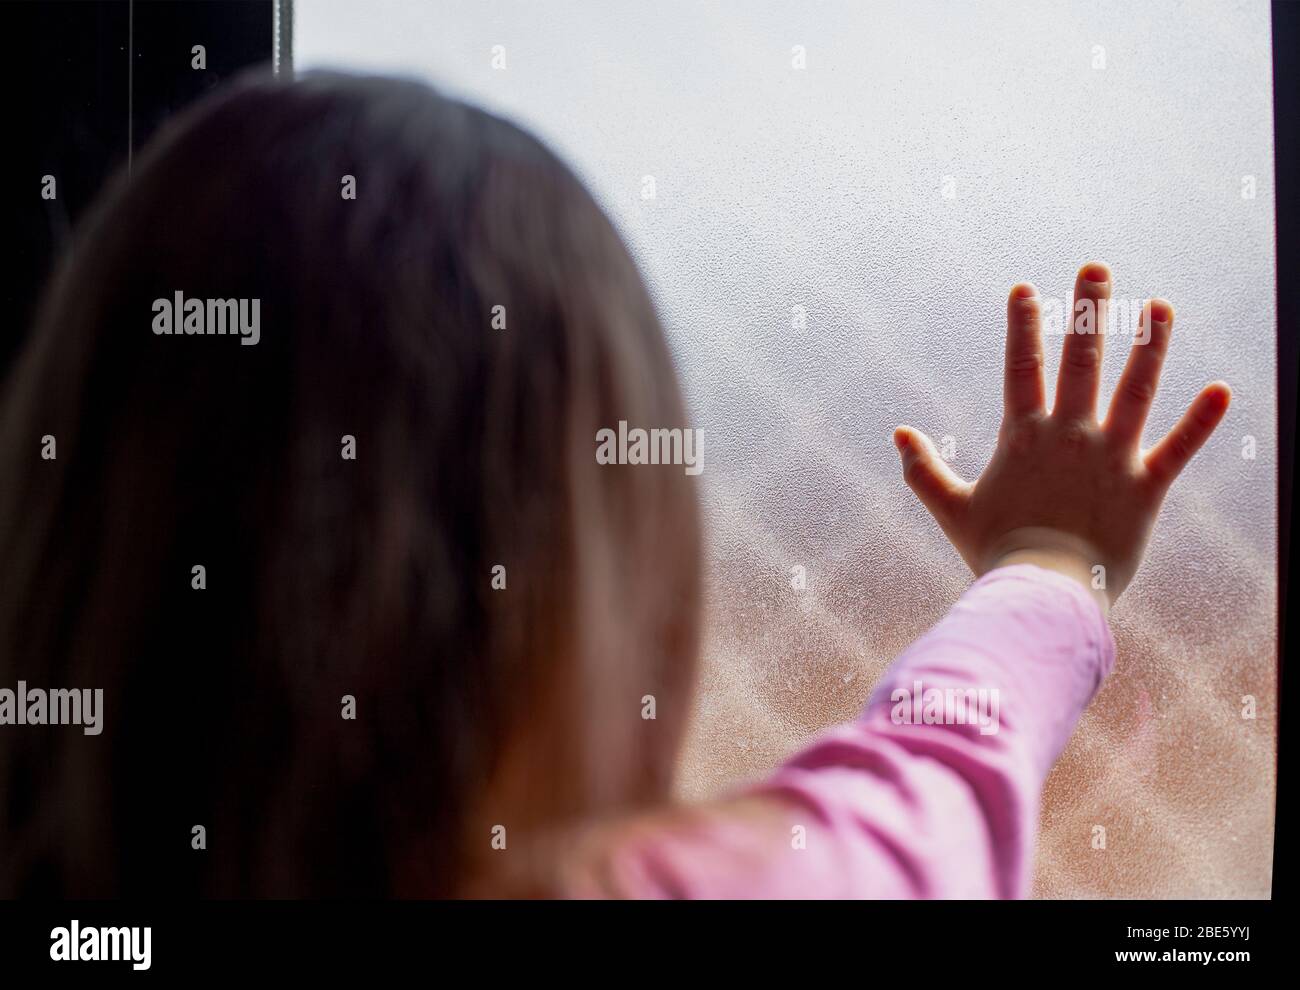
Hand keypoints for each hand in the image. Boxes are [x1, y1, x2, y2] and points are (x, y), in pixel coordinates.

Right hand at [894, 262, 1230, 611]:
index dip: (1022, 325)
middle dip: (1088, 310)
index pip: (1022, 366)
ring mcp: (1111, 457)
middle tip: (1096, 269)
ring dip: (1150, 345)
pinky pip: (1178, 448)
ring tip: (1161, 306)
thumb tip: (898, 436)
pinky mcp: (1146, 487)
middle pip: (1080, 359)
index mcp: (1024, 436)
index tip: (1025, 289)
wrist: (1044, 592)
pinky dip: (1201, 420)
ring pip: (1136, 389)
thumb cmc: (997, 554)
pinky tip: (1222, 389)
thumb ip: (923, 471)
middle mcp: (1070, 435)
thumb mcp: (953, 510)